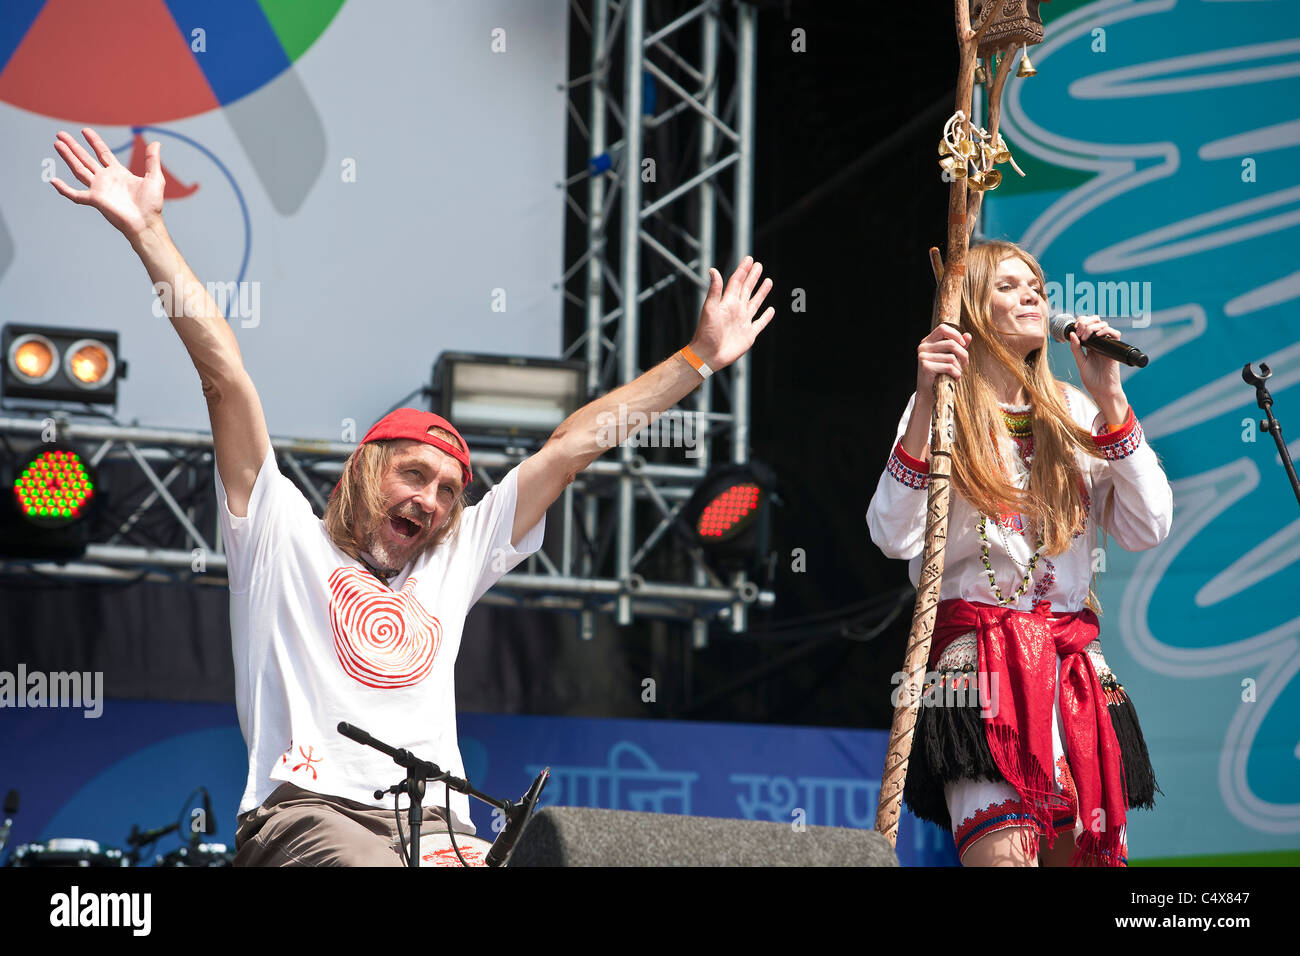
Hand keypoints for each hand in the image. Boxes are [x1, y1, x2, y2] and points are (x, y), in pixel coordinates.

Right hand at [50, 128, 164, 239]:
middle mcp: (106, 179)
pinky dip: (64, 189)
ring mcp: (98, 189)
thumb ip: (152, 160)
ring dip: (68, 157)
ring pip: (78, 170)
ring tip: (57, 144)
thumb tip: (156, 143)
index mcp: (118, 173)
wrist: (146, 223)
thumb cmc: (151, 204)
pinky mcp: (95, 200)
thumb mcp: (155, 178)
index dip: (94, 141)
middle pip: (85, 159)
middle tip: (61, 134)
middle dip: (74, 146)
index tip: (85, 131)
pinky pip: (75, 195)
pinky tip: (53, 180)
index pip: (102, 153)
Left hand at [688, 256, 774, 369]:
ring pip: (755, 303)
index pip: (737, 282)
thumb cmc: (706, 333)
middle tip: (759, 265)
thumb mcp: (710, 308)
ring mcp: (743, 322)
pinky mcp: (749, 334)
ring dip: (761, 292)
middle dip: (753, 277)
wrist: (708, 355)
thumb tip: (713, 270)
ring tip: (768, 281)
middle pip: (747, 289)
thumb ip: (714, 290)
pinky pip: (760, 323)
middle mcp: (736, 310)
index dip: (743, 270)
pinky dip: (766, 317)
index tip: (749, 259)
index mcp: (728, 302)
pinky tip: (770, 310)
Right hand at [916, 324, 971, 402]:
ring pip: (951, 357)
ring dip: (959, 368)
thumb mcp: (950, 357)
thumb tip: (968, 335)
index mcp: (928, 341)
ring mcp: (923, 357)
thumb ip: (958, 346)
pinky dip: (956, 374)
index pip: (943, 328)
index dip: (956, 334)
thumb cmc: (940, 373)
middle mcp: (923, 347)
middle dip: (963, 354)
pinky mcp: (926, 367)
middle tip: (966, 364)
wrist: (928, 392)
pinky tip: (955, 379)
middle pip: (951, 344)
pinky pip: (949, 367)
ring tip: (957, 374)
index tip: (963, 345)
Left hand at [1067, 314, 1124, 406]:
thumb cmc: (1092, 379)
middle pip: (1096, 322)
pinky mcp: (1114, 349)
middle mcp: (1098, 343)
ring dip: (1093, 326)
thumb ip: (1076, 349)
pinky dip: (1107, 331)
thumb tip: (1071, 334)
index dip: (1081, 322)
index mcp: (1089, 345)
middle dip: (1086, 322)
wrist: (1103, 390)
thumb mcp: (1080, 362)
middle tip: (1080, 331)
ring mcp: (1107, 345)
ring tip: (1086, 336)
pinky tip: (1098, 335)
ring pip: (1104, 325)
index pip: (1087, 326)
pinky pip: (1115, 334)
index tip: (1075, 328)